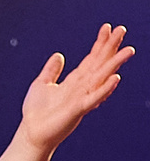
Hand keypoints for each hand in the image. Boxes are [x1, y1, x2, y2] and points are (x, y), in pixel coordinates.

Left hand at [16, 22, 130, 152]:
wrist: (31, 133)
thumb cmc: (37, 112)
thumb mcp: (42, 84)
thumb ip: (52, 70)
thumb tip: (59, 54)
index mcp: (75, 81)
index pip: (92, 58)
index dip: (100, 43)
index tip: (108, 27)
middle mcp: (83, 87)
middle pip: (101, 63)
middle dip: (111, 47)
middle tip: (123, 30)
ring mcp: (82, 98)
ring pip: (102, 77)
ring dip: (115, 64)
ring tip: (128, 50)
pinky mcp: (78, 110)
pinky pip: (94, 98)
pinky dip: (105, 89)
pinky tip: (116, 78)